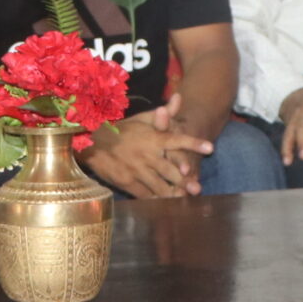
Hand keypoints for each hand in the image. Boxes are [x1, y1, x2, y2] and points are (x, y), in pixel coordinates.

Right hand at [82, 100, 214, 197]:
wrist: (93, 142)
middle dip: (185, 180)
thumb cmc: (122, 130)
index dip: (193, 143)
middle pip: (170, 169)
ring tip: (185, 200)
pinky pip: (145, 194)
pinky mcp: (127, 182)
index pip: (176, 139)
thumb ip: (164, 113)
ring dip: (173, 193)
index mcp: (152, 138)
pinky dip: (156, 200)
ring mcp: (136, 170)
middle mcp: (146, 154)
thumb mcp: (142, 119)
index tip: (210, 147)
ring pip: (158, 185)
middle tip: (197, 188)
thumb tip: (180, 97)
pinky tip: (165, 204)